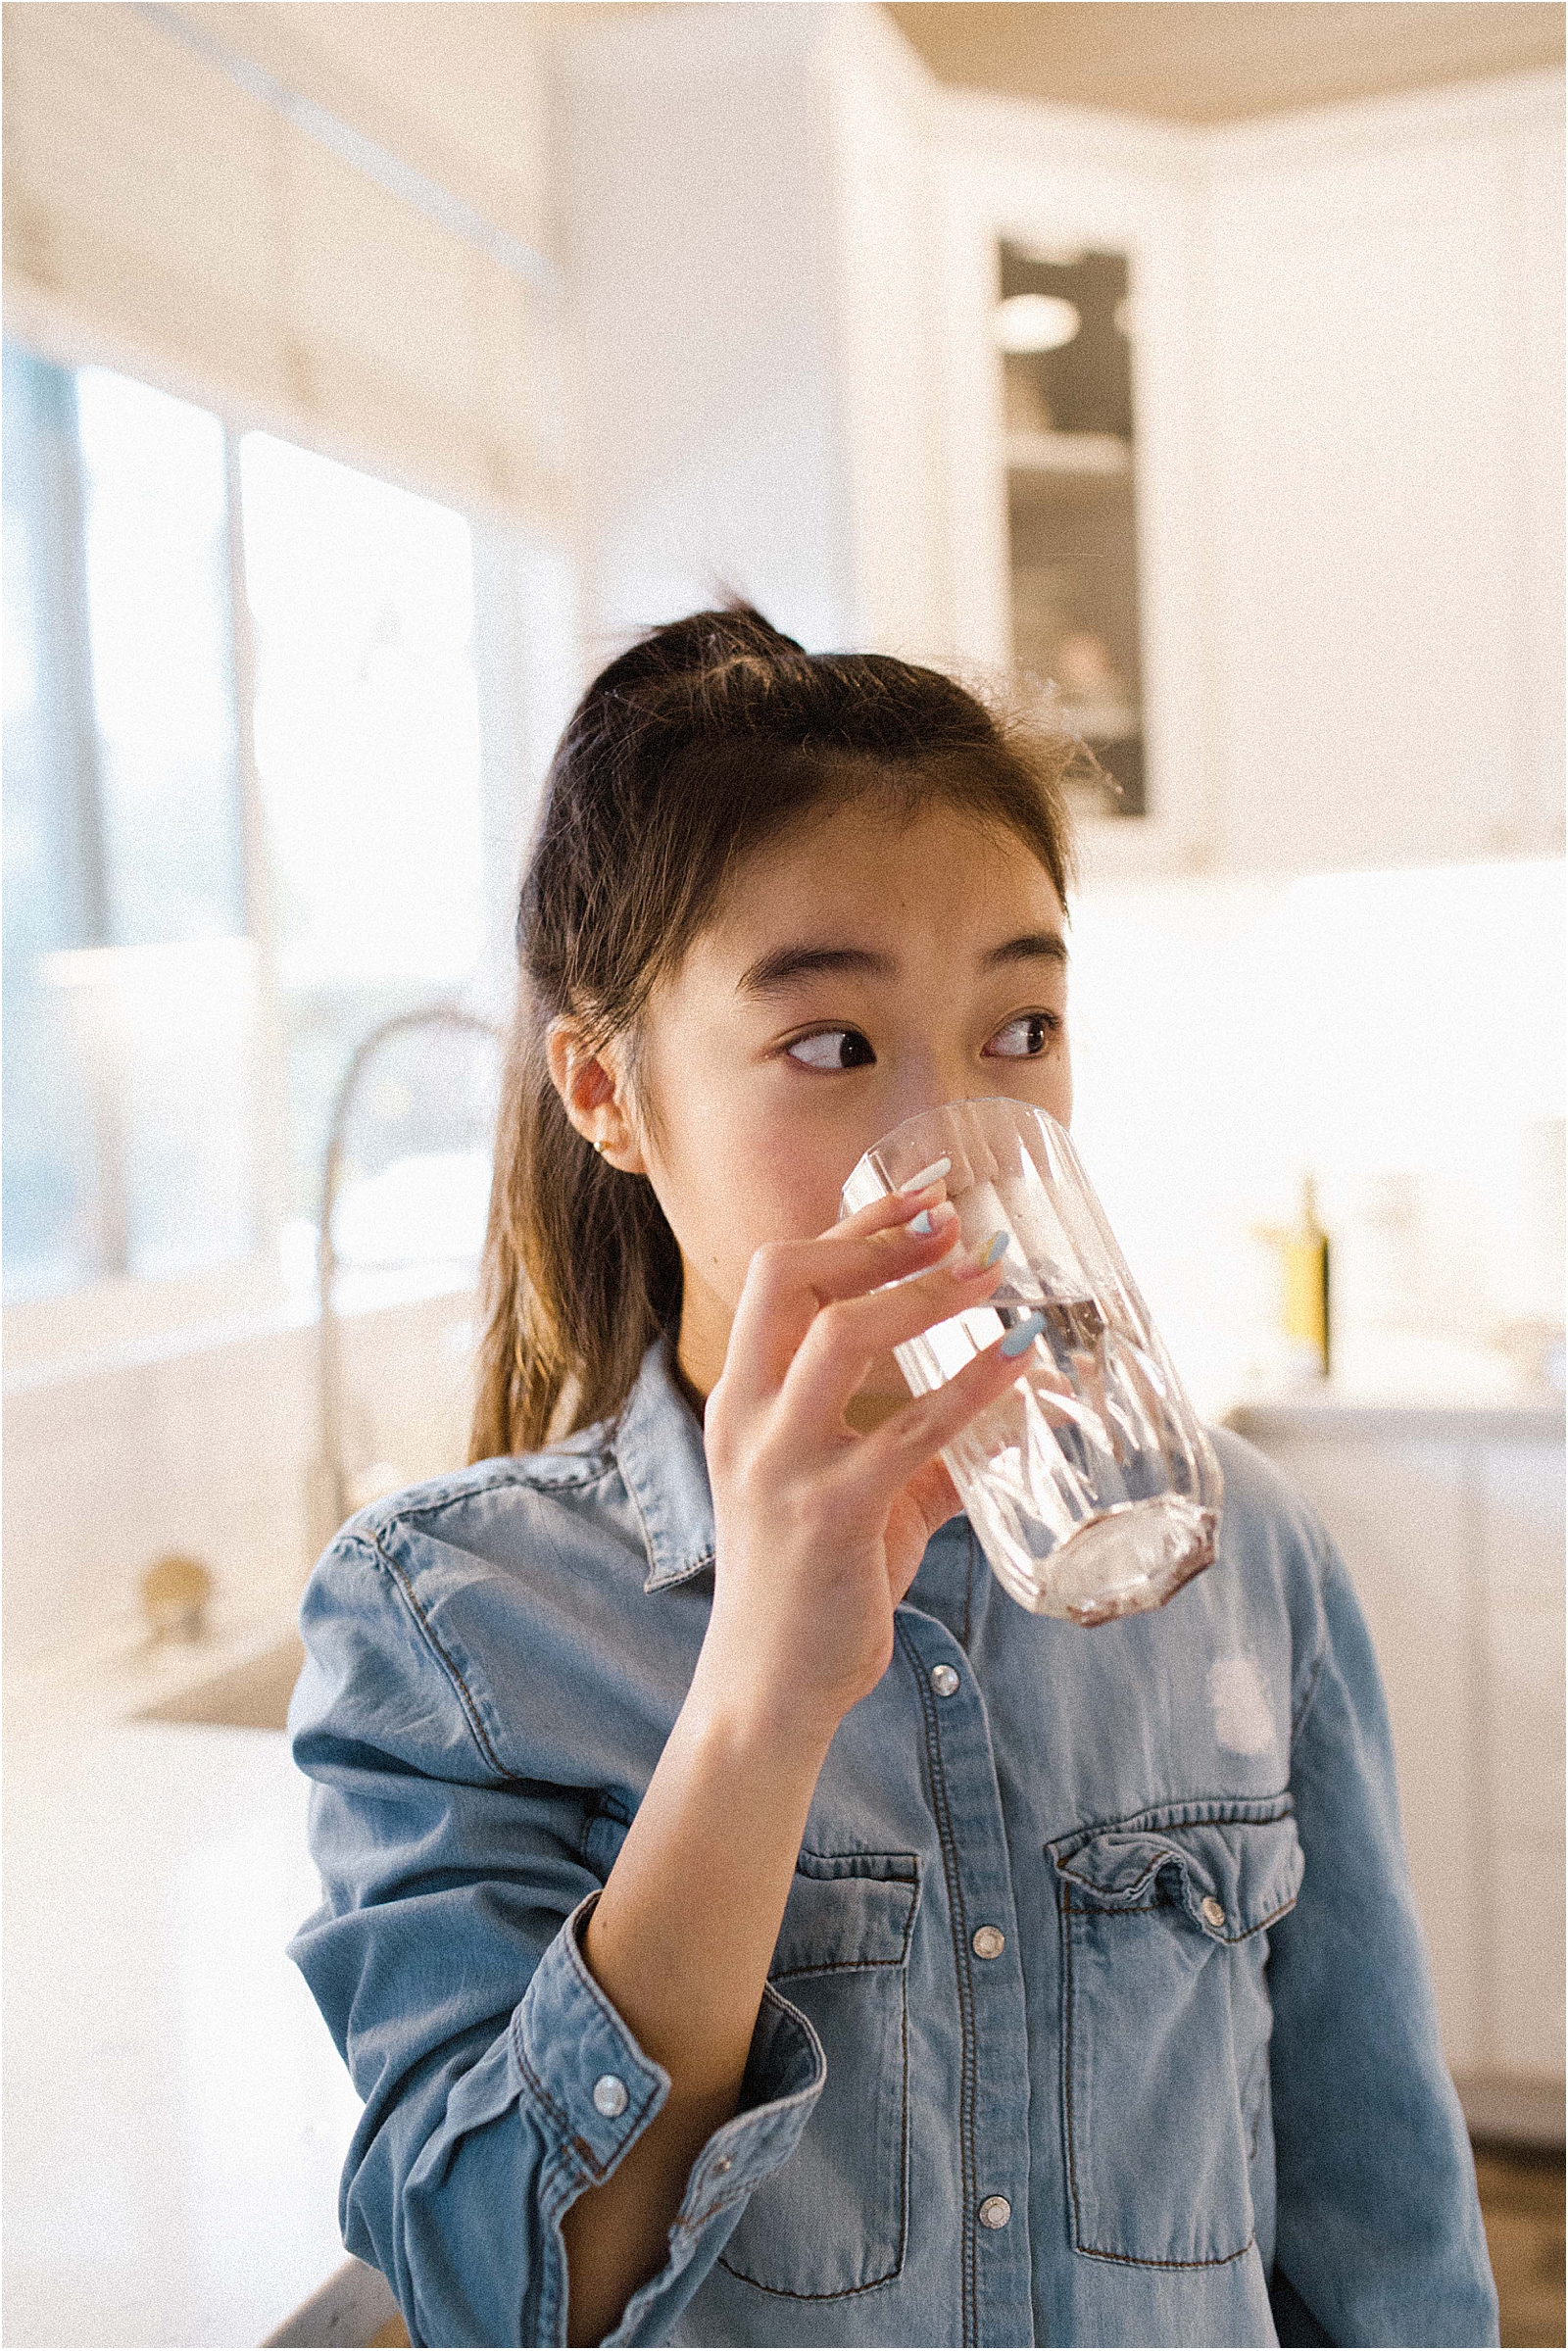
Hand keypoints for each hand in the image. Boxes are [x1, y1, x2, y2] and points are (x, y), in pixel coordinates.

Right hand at [692, 1181, 1031, 1741]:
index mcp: (742, 1400)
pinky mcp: (833, 1514)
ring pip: (844, 1335)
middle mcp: (749, 1417)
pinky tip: (1021, 1360)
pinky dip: (972, 1385)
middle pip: (791, 1278)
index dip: (854, 1226)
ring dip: (926, 1293)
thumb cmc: (812, 1589)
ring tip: (994, 1275)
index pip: (781, 1276)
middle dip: (876, 1238)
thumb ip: (923, 1457)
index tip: (923, 1197)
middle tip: (955, 1220)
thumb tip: (1005, 1420)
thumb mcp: (860, 1503)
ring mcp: (785, 1463)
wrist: (770, 1688)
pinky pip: (910, 1430)